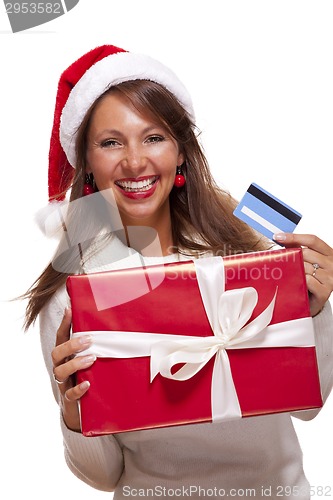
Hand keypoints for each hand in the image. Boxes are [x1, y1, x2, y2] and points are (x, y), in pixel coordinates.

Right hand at [51, 307, 95, 430]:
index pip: (60, 337)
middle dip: (71, 345)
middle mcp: (61, 367)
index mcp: (65, 356)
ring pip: (60, 372)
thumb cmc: (88, 378)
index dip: (64, 324)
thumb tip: (116, 326)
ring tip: (92, 359)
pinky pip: (69, 394)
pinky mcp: (69, 399)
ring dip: (75, 363)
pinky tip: (87, 385)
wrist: (82, 410)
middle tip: (89, 340)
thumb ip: (98, 347)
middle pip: (56, 353)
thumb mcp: (91, 361)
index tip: (70, 309)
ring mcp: (63, 383)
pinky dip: (77, 389)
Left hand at [274, 233, 332, 316]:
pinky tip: (296, 283)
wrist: (312, 302)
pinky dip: (299, 281)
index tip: (279, 237)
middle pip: (307, 253)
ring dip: (293, 270)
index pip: (313, 240)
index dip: (295, 237)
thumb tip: (280, 237)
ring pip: (306, 267)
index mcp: (328, 254)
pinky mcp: (325, 292)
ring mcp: (330, 278)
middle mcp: (332, 264)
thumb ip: (296, 249)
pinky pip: (308, 281)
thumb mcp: (306, 262)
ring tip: (288, 274)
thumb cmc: (309, 280)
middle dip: (291, 256)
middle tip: (280, 261)